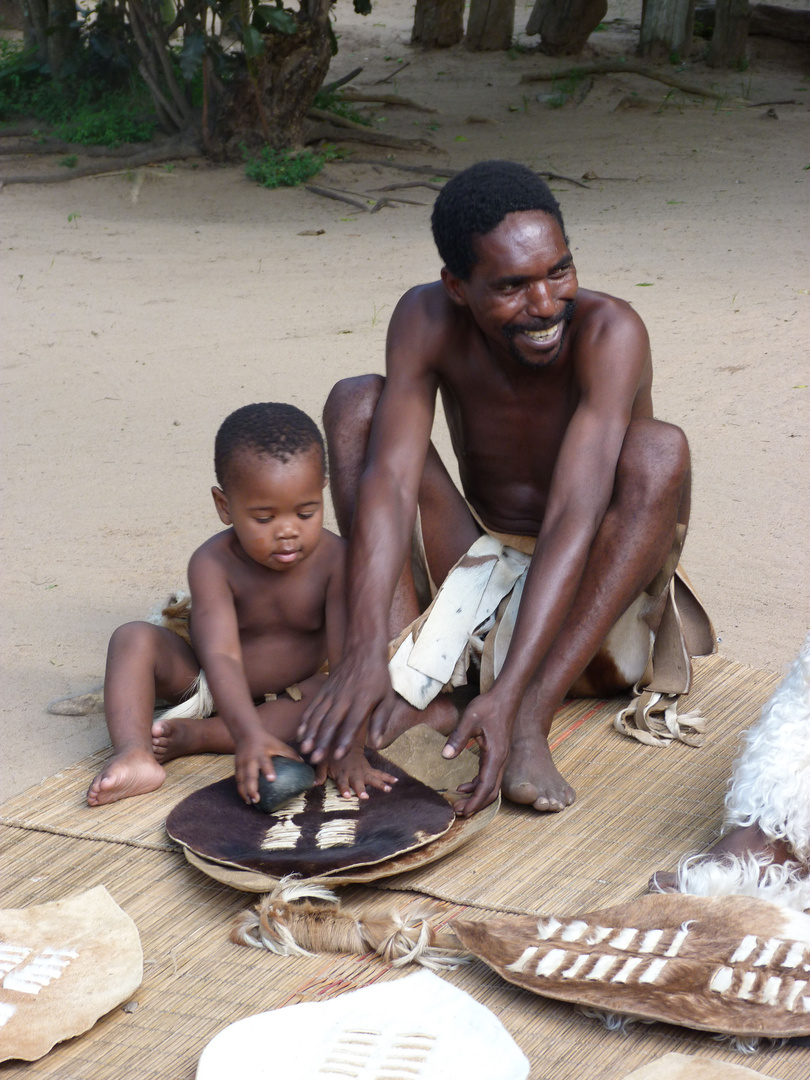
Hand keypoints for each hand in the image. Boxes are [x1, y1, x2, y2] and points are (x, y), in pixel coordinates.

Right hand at [234, 727, 300, 805]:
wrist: (246, 733)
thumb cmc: (266, 741)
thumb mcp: (279, 744)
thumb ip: (290, 754)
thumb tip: (304, 765)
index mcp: (261, 753)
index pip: (265, 762)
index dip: (267, 770)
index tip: (272, 779)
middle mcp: (250, 759)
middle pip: (250, 775)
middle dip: (252, 788)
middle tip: (257, 799)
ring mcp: (242, 764)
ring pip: (242, 780)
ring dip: (245, 792)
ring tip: (251, 803)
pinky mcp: (237, 767)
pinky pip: (238, 781)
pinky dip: (241, 791)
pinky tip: (246, 799)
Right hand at [298, 649, 393, 763]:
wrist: (363, 650)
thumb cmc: (378, 678)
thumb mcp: (387, 698)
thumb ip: (381, 721)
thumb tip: (377, 744)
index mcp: (363, 700)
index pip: (352, 723)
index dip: (344, 740)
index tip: (337, 756)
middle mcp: (345, 697)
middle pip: (331, 721)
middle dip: (322, 741)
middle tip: (316, 759)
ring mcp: (332, 693)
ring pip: (318, 715)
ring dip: (310, 733)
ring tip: (305, 749)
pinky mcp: (324, 690)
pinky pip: (312, 706)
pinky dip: (306, 720)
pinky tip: (301, 733)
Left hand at [326, 745, 397, 799]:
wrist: (344, 740)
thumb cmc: (331, 754)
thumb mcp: (323, 762)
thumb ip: (319, 774)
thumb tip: (311, 783)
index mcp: (341, 773)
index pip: (342, 783)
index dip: (344, 789)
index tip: (347, 796)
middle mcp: (353, 773)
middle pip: (358, 782)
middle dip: (361, 789)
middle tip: (366, 796)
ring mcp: (362, 771)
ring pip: (372, 778)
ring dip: (380, 784)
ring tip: (388, 789)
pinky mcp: (369, 769)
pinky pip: (379, 773)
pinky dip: (388, 776)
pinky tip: (396, 781)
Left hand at [441, 689, 515, 816]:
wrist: (505, 697)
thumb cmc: (488, 707)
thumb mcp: (470, 720)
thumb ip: (457, 738)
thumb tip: (445, 756)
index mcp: (495, 756)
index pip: (486, 787)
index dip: (474, 802)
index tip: (462, 812)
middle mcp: (501, 761)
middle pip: (491, 792)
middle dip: (475, 805)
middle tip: (457, 811)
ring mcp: (500, 759)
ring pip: (491, 786)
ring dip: (476, 797)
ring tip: (458, 802)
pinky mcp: (497, 755)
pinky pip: (489, 777)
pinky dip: (477, 785)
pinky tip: (463, 786)